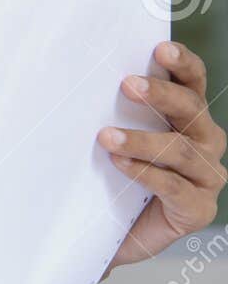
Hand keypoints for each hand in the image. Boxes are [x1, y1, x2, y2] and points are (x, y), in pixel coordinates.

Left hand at [100, 40, 226, 271]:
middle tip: (127, 85)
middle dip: (160, 95)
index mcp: (190, 120)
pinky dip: (144, 173)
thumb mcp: (117, 142)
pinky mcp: (197, 209)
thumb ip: (115, 114)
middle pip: (191, 111)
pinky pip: (172, 187)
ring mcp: (206, 177)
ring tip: (105, 136)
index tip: (160, 48)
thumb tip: (77, 79)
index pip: (193, 84)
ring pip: (178, 150)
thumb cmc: (116, 181)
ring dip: (141, 140)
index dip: (182, 64)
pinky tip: (119, 164)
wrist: (115, 236)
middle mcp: (206, 143)